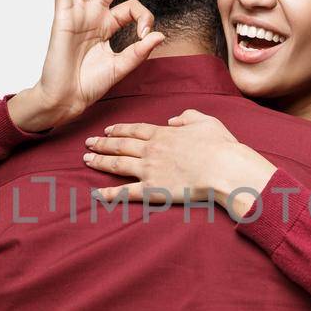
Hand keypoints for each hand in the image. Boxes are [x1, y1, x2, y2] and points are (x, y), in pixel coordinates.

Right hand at [7, 0, 162, 132]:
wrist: (66, 99)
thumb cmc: (88, 85)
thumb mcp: (121, 67)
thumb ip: (139, 52)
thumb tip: (159, 35)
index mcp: (108, 26)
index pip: (132, 7)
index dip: (144, 18)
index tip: (146, 35)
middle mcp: (93, 15)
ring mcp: (77, 14)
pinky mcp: (62, 18)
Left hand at [81, 109, 278, 218]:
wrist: (223, 169)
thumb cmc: (220, 146)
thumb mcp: (206, 122)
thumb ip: (188, 116)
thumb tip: (174, 118)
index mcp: (164, 134)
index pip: (135, 130)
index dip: (119, 130)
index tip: (107, 130)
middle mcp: (151, 150)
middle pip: (120, 145)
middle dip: (102, 143)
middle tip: (88, 143)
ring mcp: (149, 170)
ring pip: (117, 164)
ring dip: (100, 161)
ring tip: (86, 160)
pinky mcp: (152, 190)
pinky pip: (126, 192)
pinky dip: (110, 193)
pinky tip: (97, 194)